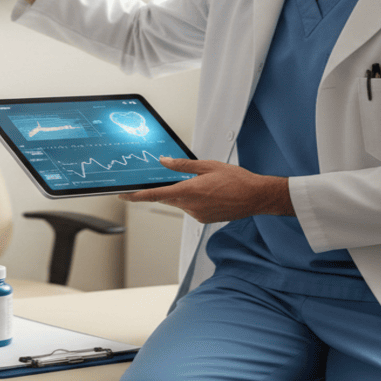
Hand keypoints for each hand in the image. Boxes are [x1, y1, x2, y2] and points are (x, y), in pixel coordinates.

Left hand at [120, 157, 292, 222]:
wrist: (256, 196)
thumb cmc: (236, 179)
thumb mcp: (207, 165)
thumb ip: (182, 165)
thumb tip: (164, 161)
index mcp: (189, 191)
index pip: (156, 195)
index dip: (137, 196)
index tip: (123, 195)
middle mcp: (191, 206)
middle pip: (167, 198)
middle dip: (162, 190)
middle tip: (161, 180)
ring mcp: (197, 215)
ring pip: (180, 203)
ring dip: (182, 194)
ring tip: (201, 183)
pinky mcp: (204, 219)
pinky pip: (191, 209)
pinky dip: (192, 200)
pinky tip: (207, 192)